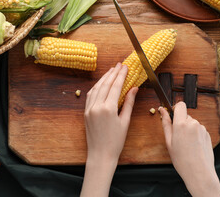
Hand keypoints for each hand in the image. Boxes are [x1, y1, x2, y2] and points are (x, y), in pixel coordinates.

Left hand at [80, 63, 137, 196]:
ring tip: (111, 71)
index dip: (121, 75)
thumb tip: (134, 88)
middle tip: (119, 65)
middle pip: (105, 85)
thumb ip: (129, 103)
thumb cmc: (115, 141)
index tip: (125, 67)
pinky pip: (90, 95)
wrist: (100, 154)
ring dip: (104, 78)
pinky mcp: (85, 112)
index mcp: (108, 109)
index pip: (115, 86)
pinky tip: (101, 83)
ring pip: (96, 88)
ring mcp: (89, 109)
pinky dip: (96, 87)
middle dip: (113, 73)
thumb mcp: (125, 121)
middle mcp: (96, 106)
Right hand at [159, 102, 219, 196]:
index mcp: (181, 123)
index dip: (175, 108)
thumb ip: (166, 123)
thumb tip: (162, 110)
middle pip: (185, 116)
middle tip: (177, 138)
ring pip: (192, 123)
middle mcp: (193, 123)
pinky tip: (193, 146)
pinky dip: (195, 135)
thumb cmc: (181, 159)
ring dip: (188, 129)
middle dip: (180, 123)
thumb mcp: (169, 141)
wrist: (199, 172)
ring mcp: (202, 128)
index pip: (180, 105)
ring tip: (186, 145)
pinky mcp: (208, 134)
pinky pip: (198, 129)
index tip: (172, 116)